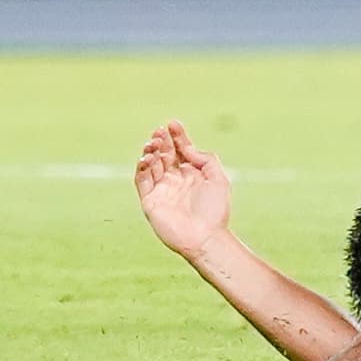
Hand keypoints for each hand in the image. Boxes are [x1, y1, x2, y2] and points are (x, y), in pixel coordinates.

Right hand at [134, 122, 232, 255]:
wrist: (205, 237)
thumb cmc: (215, 211)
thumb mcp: (218, 178)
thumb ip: (204, 158)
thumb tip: (187, 148)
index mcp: (192, 175)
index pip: (181, 151)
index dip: (177, 136)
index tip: (173, 123)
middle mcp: (176, 181)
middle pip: (164, 154)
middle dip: (161, 141)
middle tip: (160, 131)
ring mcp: (162, 191)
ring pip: (151, 164)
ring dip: (151, 151)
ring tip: (154, 143)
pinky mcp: (150, 201)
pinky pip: (141, 180)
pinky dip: (141, 167)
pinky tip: (147, 157)